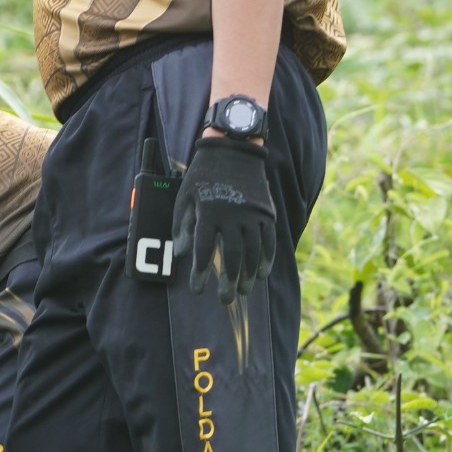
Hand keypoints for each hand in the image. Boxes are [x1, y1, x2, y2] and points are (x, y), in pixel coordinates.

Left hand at [170, 135, 277, 304]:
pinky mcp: (267, 213)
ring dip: (248, 274)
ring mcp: (253, 214)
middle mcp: (233, 215)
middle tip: (224, 299)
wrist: (233, 151)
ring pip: (253, 251)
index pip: (204, 250)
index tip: (197, 290)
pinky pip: (269, 241)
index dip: (200, 272)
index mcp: (209, 212)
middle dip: (228, 281)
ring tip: (243, 290)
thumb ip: (183, 226)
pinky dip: (266, 259)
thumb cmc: (203, 176)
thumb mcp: (185, 197)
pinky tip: (261, 273)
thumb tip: (183, 255)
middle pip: (232, 255)